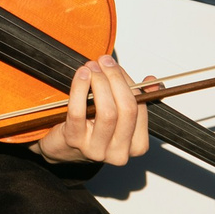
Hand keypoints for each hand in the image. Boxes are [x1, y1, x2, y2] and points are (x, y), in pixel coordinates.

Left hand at [33, 54, 148, 164]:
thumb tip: (151, 82)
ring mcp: (97, 149)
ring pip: (107, 112)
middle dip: (116, 79)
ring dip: (100, 83)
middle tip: (104, 61)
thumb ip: (136, 98)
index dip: (129, 82)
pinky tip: (82, 76)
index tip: (116, 66)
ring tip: (92, 67)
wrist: (63, 146)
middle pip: (127, 110)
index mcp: (136, 144)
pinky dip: (80, 89)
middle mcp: (119, 152)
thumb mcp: (117, 114)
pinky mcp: (75, 142)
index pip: (140, 108)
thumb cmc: (92, 126)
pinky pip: (79, 112)